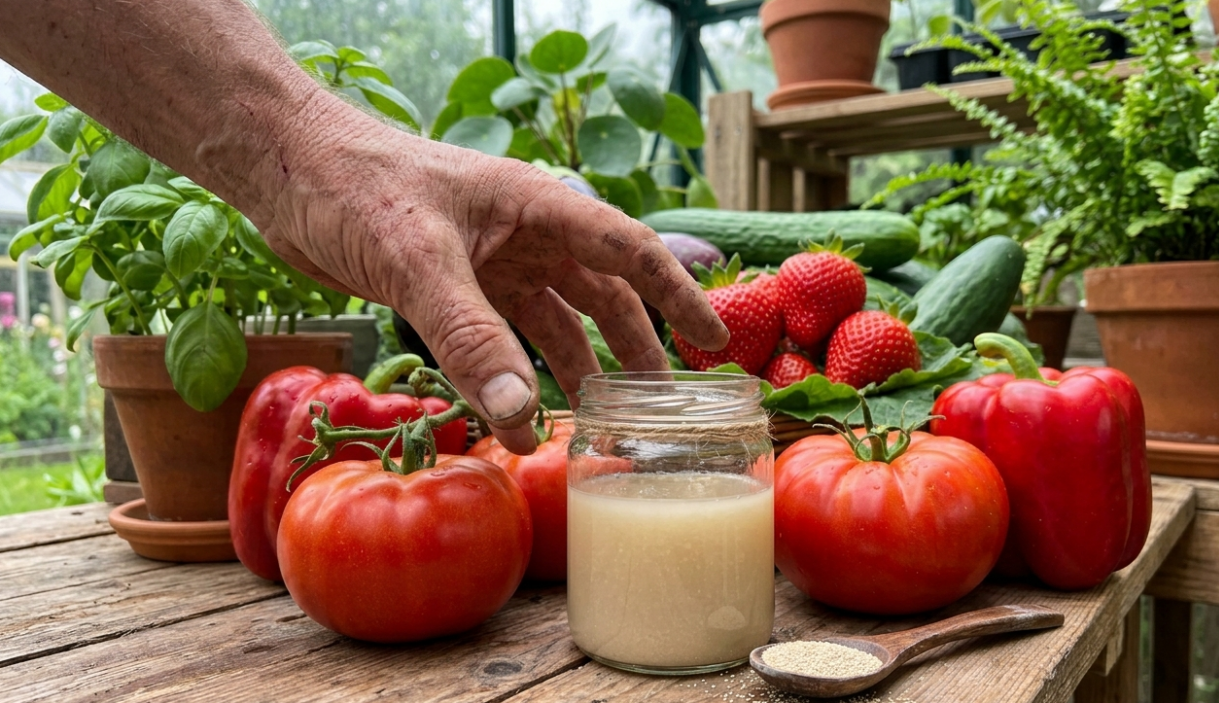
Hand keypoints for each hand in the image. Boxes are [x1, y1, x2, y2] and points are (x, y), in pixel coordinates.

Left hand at [256, 97, 728, 453]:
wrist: (280, 168)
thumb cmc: (352, 184)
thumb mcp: (416, 260)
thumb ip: (469, 337)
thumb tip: (520, 414)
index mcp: (536, 206)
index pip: (630, 251)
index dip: (678, 297)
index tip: (714, 344)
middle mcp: (523, 234)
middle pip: (601, 297)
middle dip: (633, 350)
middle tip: (658, 409)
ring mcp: (489, 262)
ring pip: (553, 323)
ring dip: (573, 371)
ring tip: (594, 425)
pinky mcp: (451, 286)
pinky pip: (500, 338)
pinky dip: (513, 375)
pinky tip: (518, 412)